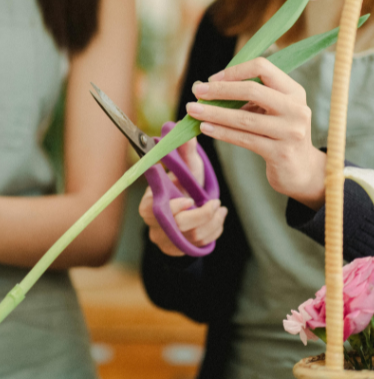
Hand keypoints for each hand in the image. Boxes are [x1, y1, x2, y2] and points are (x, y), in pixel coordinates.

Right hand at [139, 138, 227, 255]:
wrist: (190, 210)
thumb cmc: (185, 186)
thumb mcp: (187, 170)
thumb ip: (184, 152)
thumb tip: (182, 128)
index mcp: (149, 204)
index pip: (151, 210)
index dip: (172, 207)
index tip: (188, 200)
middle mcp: (156, 225)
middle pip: (176, 226)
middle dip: (200, 216)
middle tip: (214, 203)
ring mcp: (168, 240)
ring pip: (193, 236)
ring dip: (212, 221)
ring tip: (219, 207)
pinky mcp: (182, 250)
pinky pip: (202, 243)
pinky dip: (215, 229)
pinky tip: (218, 216)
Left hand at [186, 57, 325, 208]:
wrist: (301, 171)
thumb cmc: (279, 135)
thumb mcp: (272, 111)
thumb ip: (250, 98)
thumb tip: (208, 88)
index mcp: (294, 91)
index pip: (263, 67)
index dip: (235, 71)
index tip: (212, 79)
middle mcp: (296, 109)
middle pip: (252, 90)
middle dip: (220, 90)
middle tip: (197, 92)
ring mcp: (290, 132)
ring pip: (244, 118)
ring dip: (214, 112)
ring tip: (193, 110)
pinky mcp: (280, 153)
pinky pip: (244, 139)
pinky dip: (222, 132)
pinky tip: (205, 128)